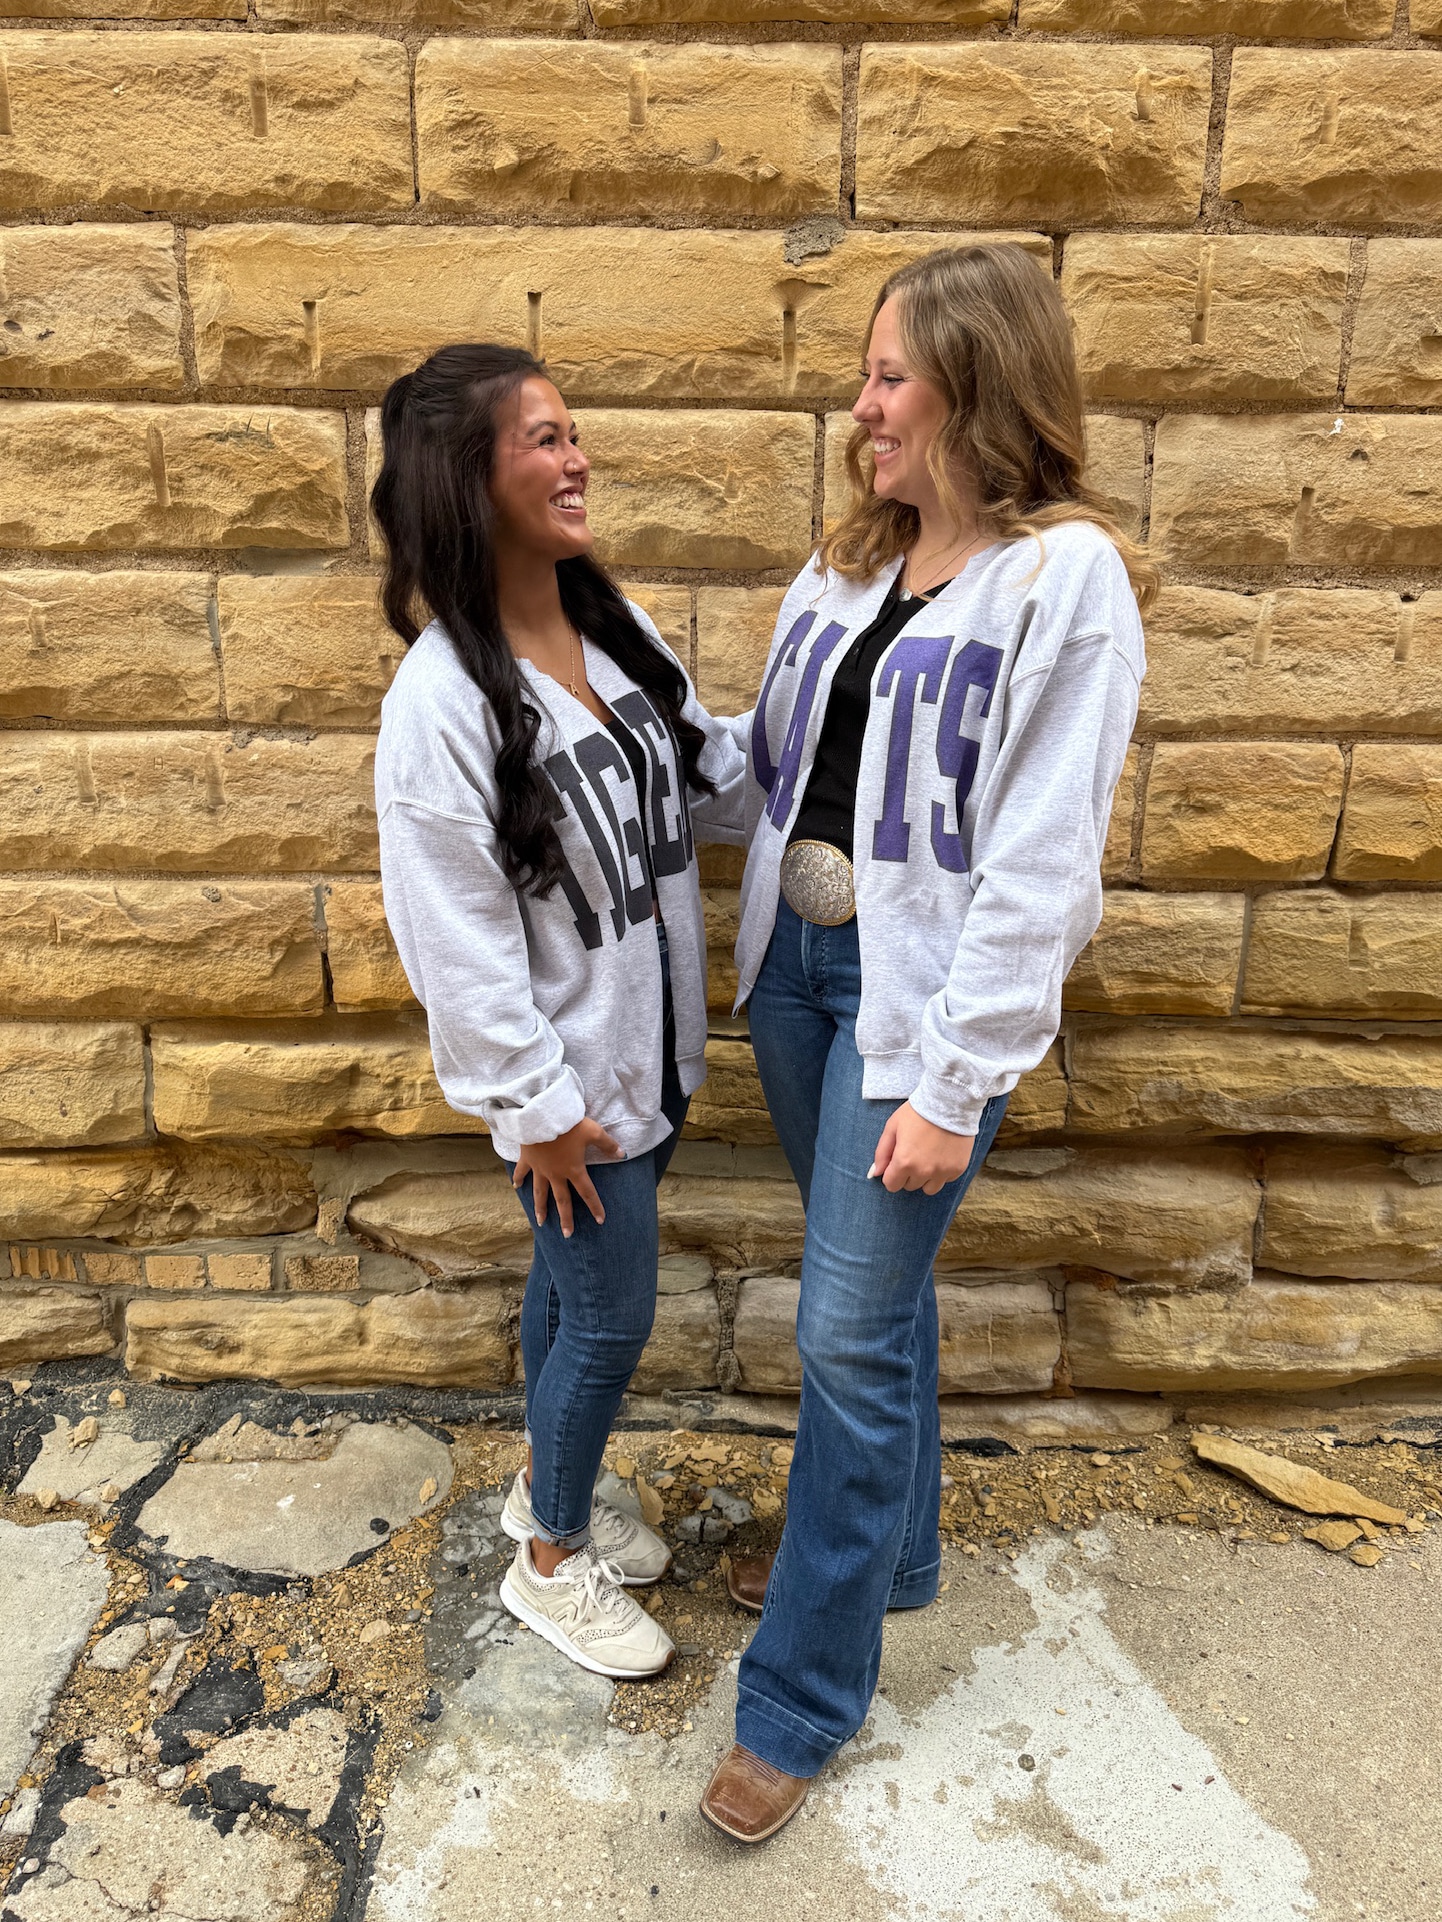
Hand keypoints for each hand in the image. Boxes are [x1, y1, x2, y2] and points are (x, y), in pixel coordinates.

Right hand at [513, 1117, 622, 1237]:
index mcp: (573, 1169)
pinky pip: (522, 1172)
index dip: (595, 1206)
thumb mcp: (592, 1131)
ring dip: (540, 1208)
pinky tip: (516, 1187)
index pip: (587, 1192)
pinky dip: (519, 1179)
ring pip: (540, 1193)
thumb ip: (608, 1144)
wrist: (540, 1116)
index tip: (600, 1220)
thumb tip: (623, 1154)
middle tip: (567, 1235)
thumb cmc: (568, 1124)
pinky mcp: (527, 1159)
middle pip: (562, 1200)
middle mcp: (556, 1174)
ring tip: (540, 1222)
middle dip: (565, 1219)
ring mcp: (540, 1168)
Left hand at [869, 1100, 975, 1195]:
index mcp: (904, 1162)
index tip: (896, 1163)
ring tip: (927, 1158)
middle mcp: (923, 1171)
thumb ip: (882, 1152)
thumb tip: (876, 1173)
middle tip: (913, 1153)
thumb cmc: (917, 1112)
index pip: (891, 1185)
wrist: (949, 1102)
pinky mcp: (957, 1168)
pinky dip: (942, 1171)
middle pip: (909, 1186)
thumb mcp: (893, 1127)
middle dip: (908, 1174)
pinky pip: (945, 1180)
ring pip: (928, 1189)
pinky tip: (941, 1154)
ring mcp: (942, 1172)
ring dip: (925, 1178)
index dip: (891, 1174)